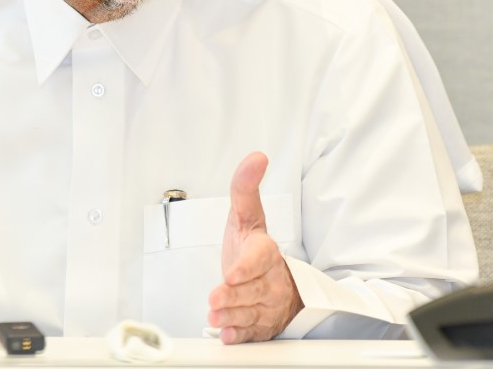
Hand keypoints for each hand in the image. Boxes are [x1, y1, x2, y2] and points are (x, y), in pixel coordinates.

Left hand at [207, 151, 302, 343]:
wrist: (278, 281)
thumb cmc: (255, 248)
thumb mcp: (247, 216)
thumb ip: (246, 188)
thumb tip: (256, 157)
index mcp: (265, 252)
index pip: (259, 259)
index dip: (246, 268)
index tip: (232, 275)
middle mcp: (270, 280)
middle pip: (251, 290)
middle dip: (233, 297)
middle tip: (215, 300)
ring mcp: (267, 304)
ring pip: (250, 314)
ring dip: (232, 317)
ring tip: (215, 318)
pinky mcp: (262, 326)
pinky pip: (252, 334)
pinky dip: (239, 336)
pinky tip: (228, 335)